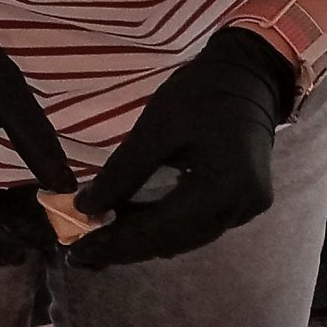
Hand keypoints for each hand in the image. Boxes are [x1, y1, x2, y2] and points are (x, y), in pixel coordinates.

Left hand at [69, 27, 295, 268]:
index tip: (78, 251)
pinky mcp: (245, 204)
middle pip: (173, 242)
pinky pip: (198, 226)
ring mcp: (247, 209)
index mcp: (222, 186)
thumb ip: (122, 173)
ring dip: (144, 240)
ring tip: (101, 238)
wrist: (248, 75)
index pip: (161, 230)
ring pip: (185, 239)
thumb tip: (86, 209)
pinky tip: (133, 222)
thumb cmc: (200, 94)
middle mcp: (240, 208)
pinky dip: (164, 227)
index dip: (117, 243)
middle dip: (126, 247)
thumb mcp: (154, 129)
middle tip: (82, 251)